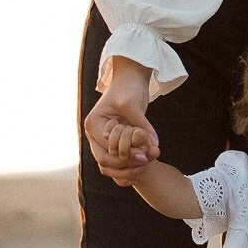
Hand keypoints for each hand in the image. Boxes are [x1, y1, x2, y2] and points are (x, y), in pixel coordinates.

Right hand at [85, 68, 159, 185]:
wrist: (130, 79)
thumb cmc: (128, 87)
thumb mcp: (133, 105)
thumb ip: (142, 126)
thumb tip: (154, 147)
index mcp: (93, 125)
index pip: (106, 150)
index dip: (125, 156)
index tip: (145, 156)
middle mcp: (95, 135)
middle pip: (106, 161)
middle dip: (126, 165)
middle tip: (146, 162)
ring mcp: (104, 139)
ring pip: (110, 165)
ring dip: (128, 168)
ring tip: (147, 163)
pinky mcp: (115, 141)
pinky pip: (118, 161)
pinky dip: (129, 165)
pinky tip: (144, 164)